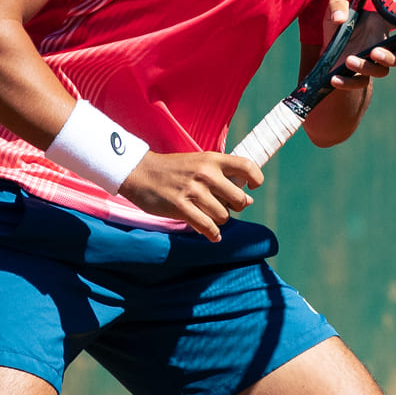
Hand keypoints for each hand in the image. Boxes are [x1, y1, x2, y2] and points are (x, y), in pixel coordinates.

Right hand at [119, 151, 265, 241]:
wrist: (139, 172)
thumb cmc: (172, 169)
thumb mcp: (199, 163)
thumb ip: (222, 178)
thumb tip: (248, 200)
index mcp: (212, 159)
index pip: (247, 166)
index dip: (256, 179)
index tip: (252, 187)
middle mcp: (206, 174)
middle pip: (239, 199)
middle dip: (236, 207)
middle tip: (225, 206)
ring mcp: (193, 191)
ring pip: (224, 216)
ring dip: (220, 220)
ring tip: (209, 215)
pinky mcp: (181, 207)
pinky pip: (208, 227)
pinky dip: (213, 234)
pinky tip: (212, 234)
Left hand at [323, 0, 395, 88]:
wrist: (326, 49)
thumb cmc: (337, 25)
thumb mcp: (335, 8)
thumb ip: (337, 7)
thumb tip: (340, 19)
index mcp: (380, 26)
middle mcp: (380, 46)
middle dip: (389, 57)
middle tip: (375, 52)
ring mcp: (371, 64)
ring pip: (380, 71)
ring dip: (366, 67)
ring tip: (349, 60)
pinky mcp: (357, 77)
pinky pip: (359, 84)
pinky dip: (348, 83)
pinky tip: (335, 79)